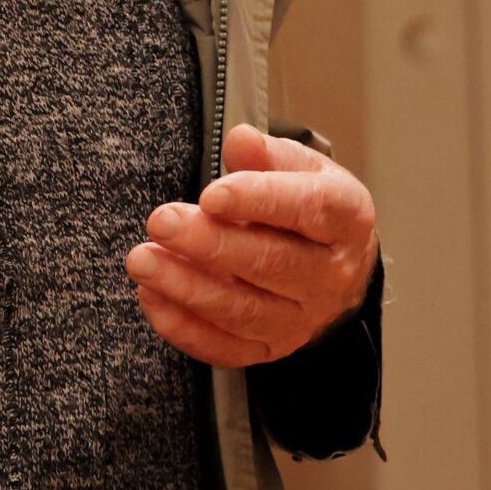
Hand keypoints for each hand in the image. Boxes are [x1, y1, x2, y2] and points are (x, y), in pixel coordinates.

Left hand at [125, 123, 379, 368]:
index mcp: (346, 219)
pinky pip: (224, 348)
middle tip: (161, 221)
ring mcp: (302, 319)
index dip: (258, 200)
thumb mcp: (306, 171)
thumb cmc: (314, 209)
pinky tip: (152, 295)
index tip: (212, 194)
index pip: (306, 209)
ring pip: (242, 311)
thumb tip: (240, 140)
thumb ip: (271, 155)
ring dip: (186, 287)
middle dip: (209, 243)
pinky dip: (183, 326)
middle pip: (269, 263)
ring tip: (143, 260)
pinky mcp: (272, 349)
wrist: (336, 268)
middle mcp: (331, 275)